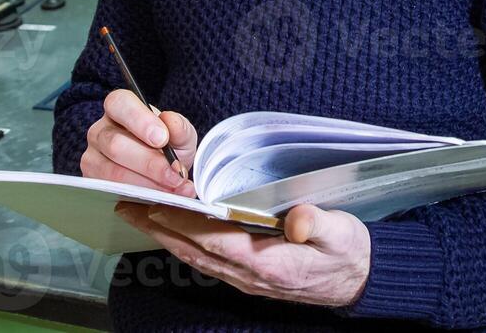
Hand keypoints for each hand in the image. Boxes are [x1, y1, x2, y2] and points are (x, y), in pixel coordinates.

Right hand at [81, 89, 197, 196]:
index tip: (162, 139)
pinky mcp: (92, 182)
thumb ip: (179, 127)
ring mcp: (92, 157)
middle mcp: (99, 130)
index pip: (119, 104)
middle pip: (115, 144)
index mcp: (119, 107)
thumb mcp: (180, 134)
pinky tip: (161, 197)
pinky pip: (112, 191)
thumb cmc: (167, 145)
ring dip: (147, 184)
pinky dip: (140, 196)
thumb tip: (170, 122)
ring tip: (174, 188)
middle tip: (176, 175)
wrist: (161, 170)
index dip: (140, 121)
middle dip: (150, 163)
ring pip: (113, 172)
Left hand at [113, 201, 370, 308]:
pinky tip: (169, 231)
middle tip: (127, 205)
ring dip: (163, 236)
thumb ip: (317, 225)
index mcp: (271, 263)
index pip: (218, 241)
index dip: (186, 224)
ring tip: (137, 214)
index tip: (159, 206)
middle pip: (195, 250)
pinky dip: (181, 243)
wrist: (357, 281)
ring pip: (195, 257)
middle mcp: (251, 274)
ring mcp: (245, 278)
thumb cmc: (348, 252)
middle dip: (159, 228)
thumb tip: (295, 219)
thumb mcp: (342, 234)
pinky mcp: (246, 275)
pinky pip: (205, 260)